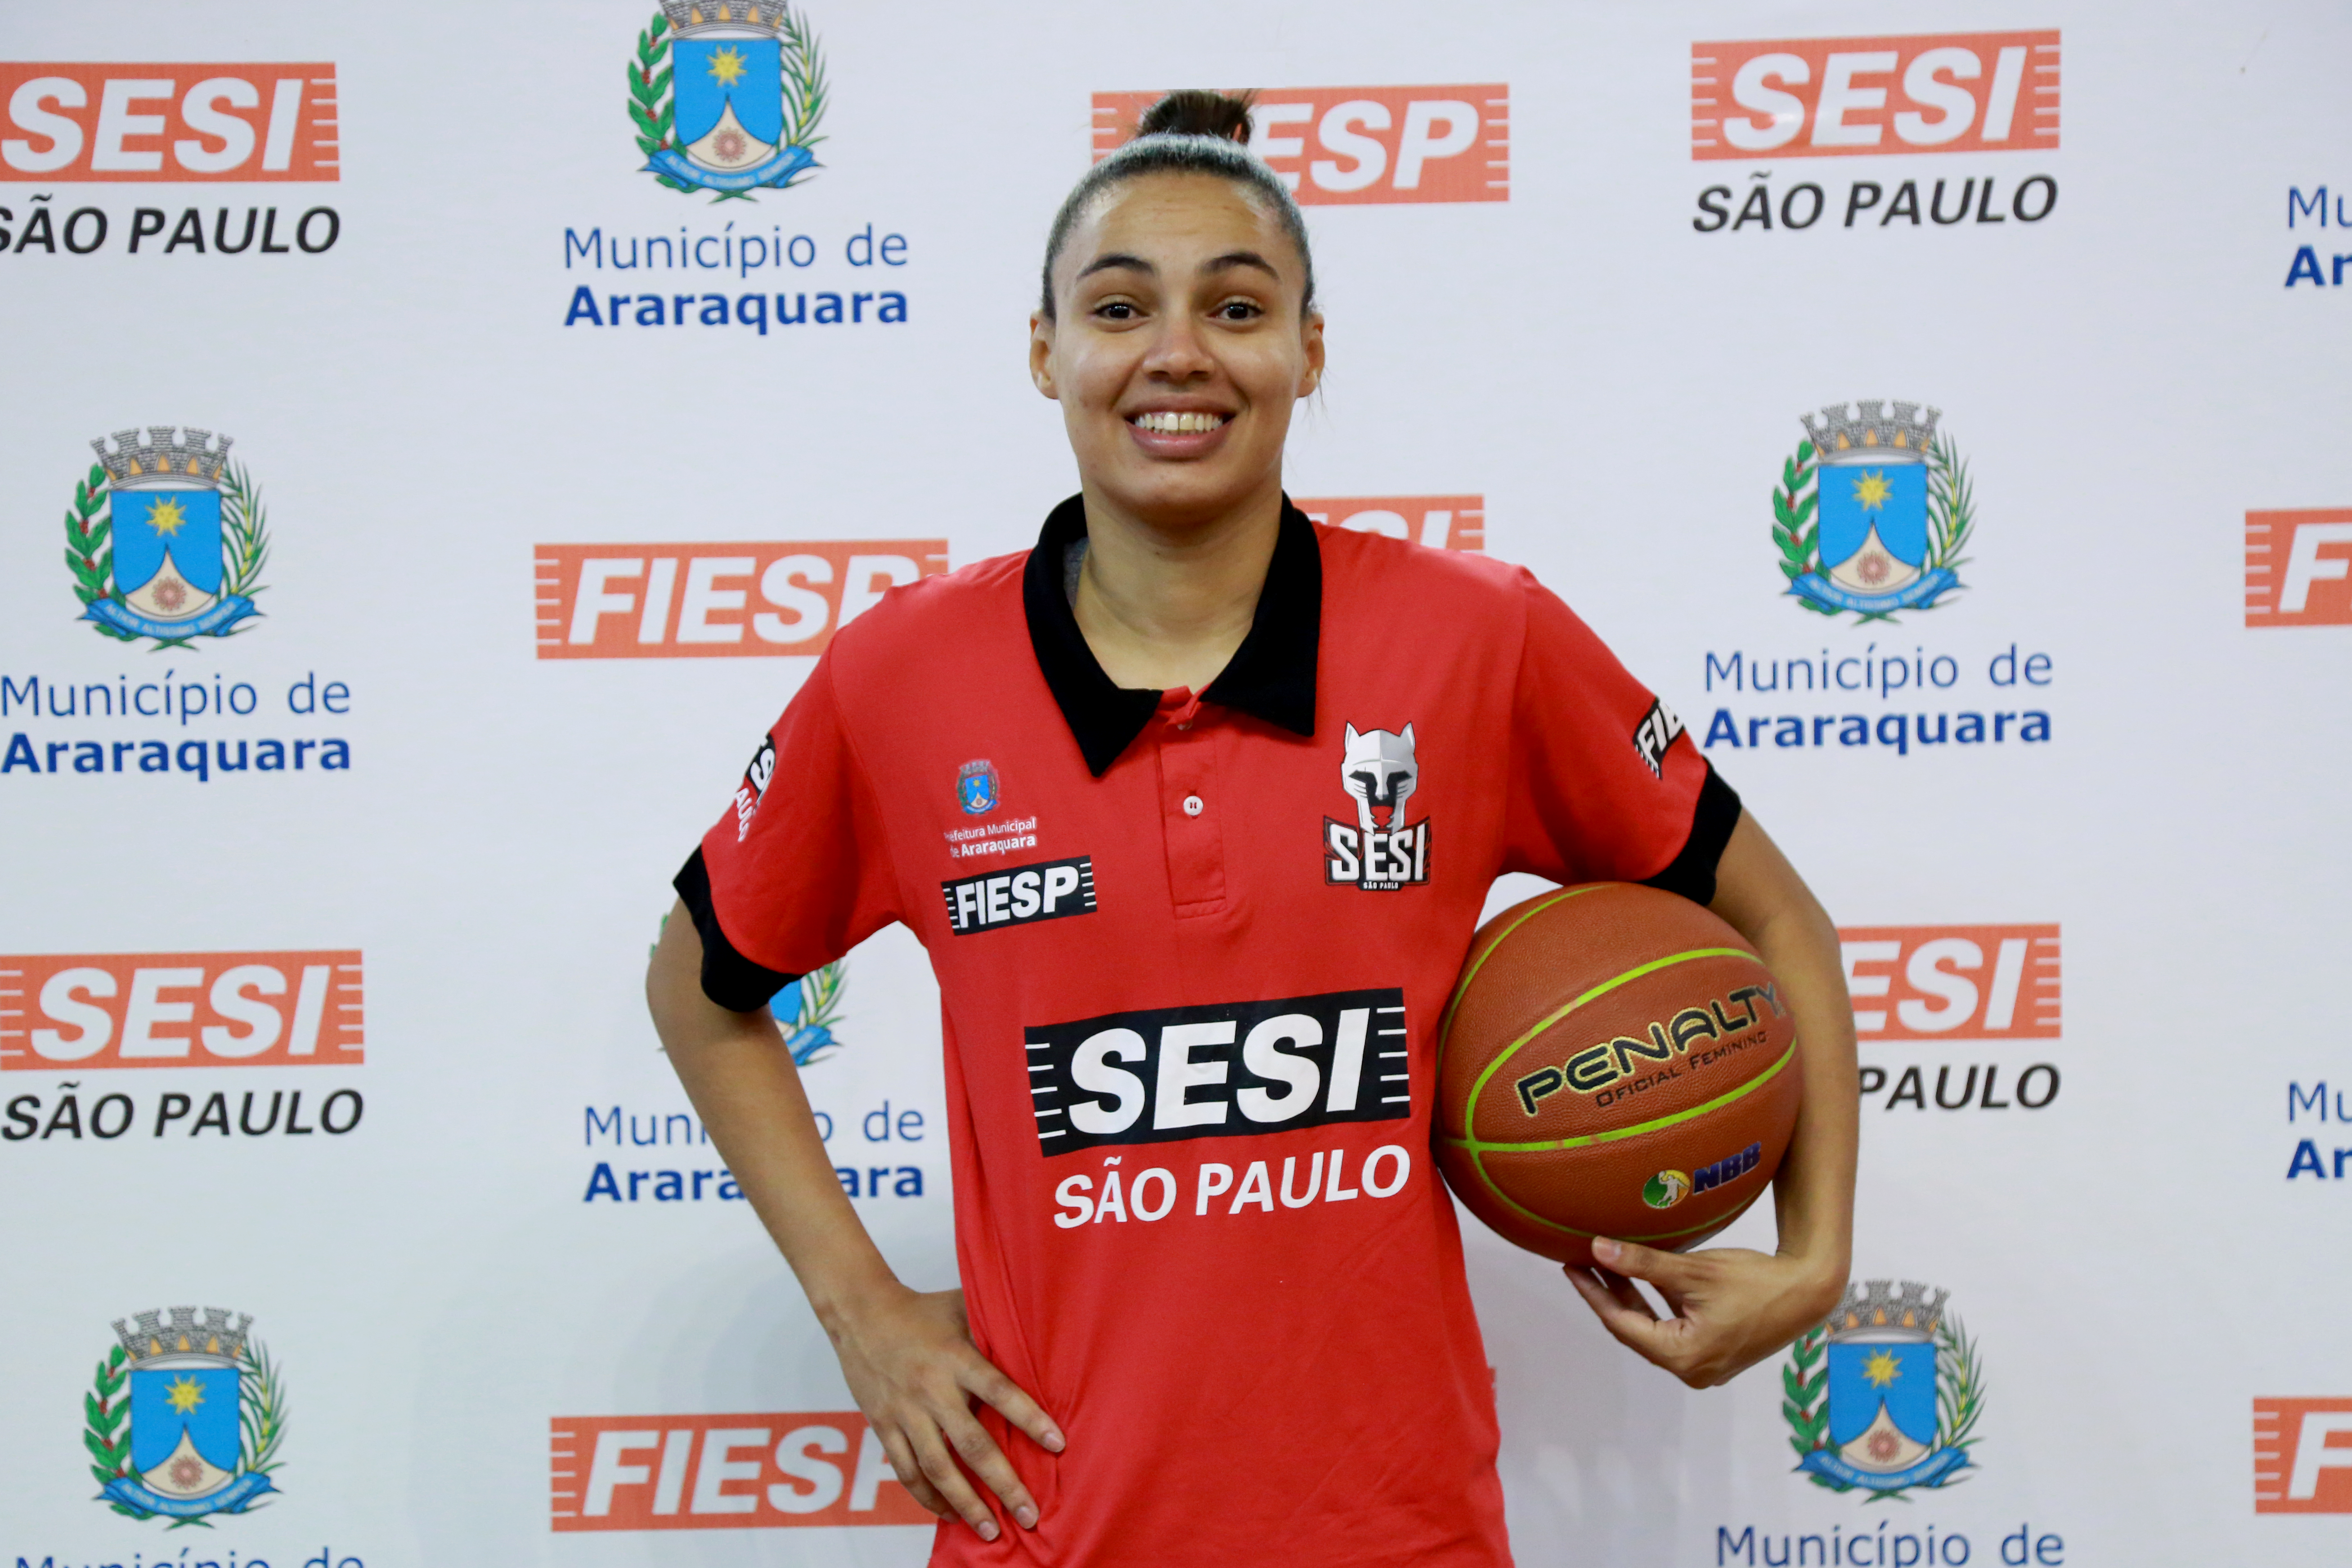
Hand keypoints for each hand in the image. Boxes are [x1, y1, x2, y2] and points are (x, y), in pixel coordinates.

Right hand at [827, 1283, 1063, 1539]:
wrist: (859, 1314)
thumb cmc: (921, 1311)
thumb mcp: (962, 1308)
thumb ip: (995, 1328)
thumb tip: (1042, 1333)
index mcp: (956, 1358)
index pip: (999, 1392)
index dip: (1029, 1418)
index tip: (1058, 1445)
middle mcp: (931, 1389)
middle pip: (971, 1444)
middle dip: (1002, 1483)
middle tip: (1029, 1514)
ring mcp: (905, 1411)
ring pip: (937, 1467)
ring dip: (965, 1502)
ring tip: (990, 1529)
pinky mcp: (883, 1425)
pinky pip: (905, 1469)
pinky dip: (926, 1496)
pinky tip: (948, 1514)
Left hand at [1565, 1238, 1845, 1388]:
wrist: (1809, 1290)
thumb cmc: (1754, 1281)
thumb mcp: (1692, 1271)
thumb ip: (1641, 1263)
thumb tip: (1596, 1248)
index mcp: (1683, 1358)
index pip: (1622, 1324)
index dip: (1594, 1294)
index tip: (1571, 1267)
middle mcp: (1692, 1370)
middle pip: (1636, 1328)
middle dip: (1610, 1294)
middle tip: (1582, 1262)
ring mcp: (1706, 1364)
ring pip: (1655, 1326)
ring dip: (1633, 1296)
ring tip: (1605, 1264)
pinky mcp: (1717, 1351)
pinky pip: (1676, 1328)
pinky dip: (1658, 1303)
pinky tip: (1642, 1276)